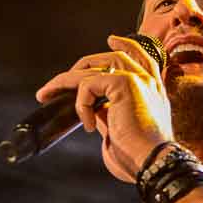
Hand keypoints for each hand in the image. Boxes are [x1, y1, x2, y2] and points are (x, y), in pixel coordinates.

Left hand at [33, 34, 172, 182]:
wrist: (153, 162)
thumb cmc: (138, 157)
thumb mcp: (120, 130)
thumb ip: (107, 114)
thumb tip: (91, 109)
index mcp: (152, 91)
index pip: (141, 58)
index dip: (126, 45)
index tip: (110, 40)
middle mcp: (148, 82)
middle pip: (111, 56)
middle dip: (82, 65)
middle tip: (57, 83)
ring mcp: (138, 79)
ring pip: (94, 67)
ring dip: (66, 80)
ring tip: (48, 94)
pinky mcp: (125, 83)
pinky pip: (88, 84)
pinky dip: (81, 104)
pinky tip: (89, 125)